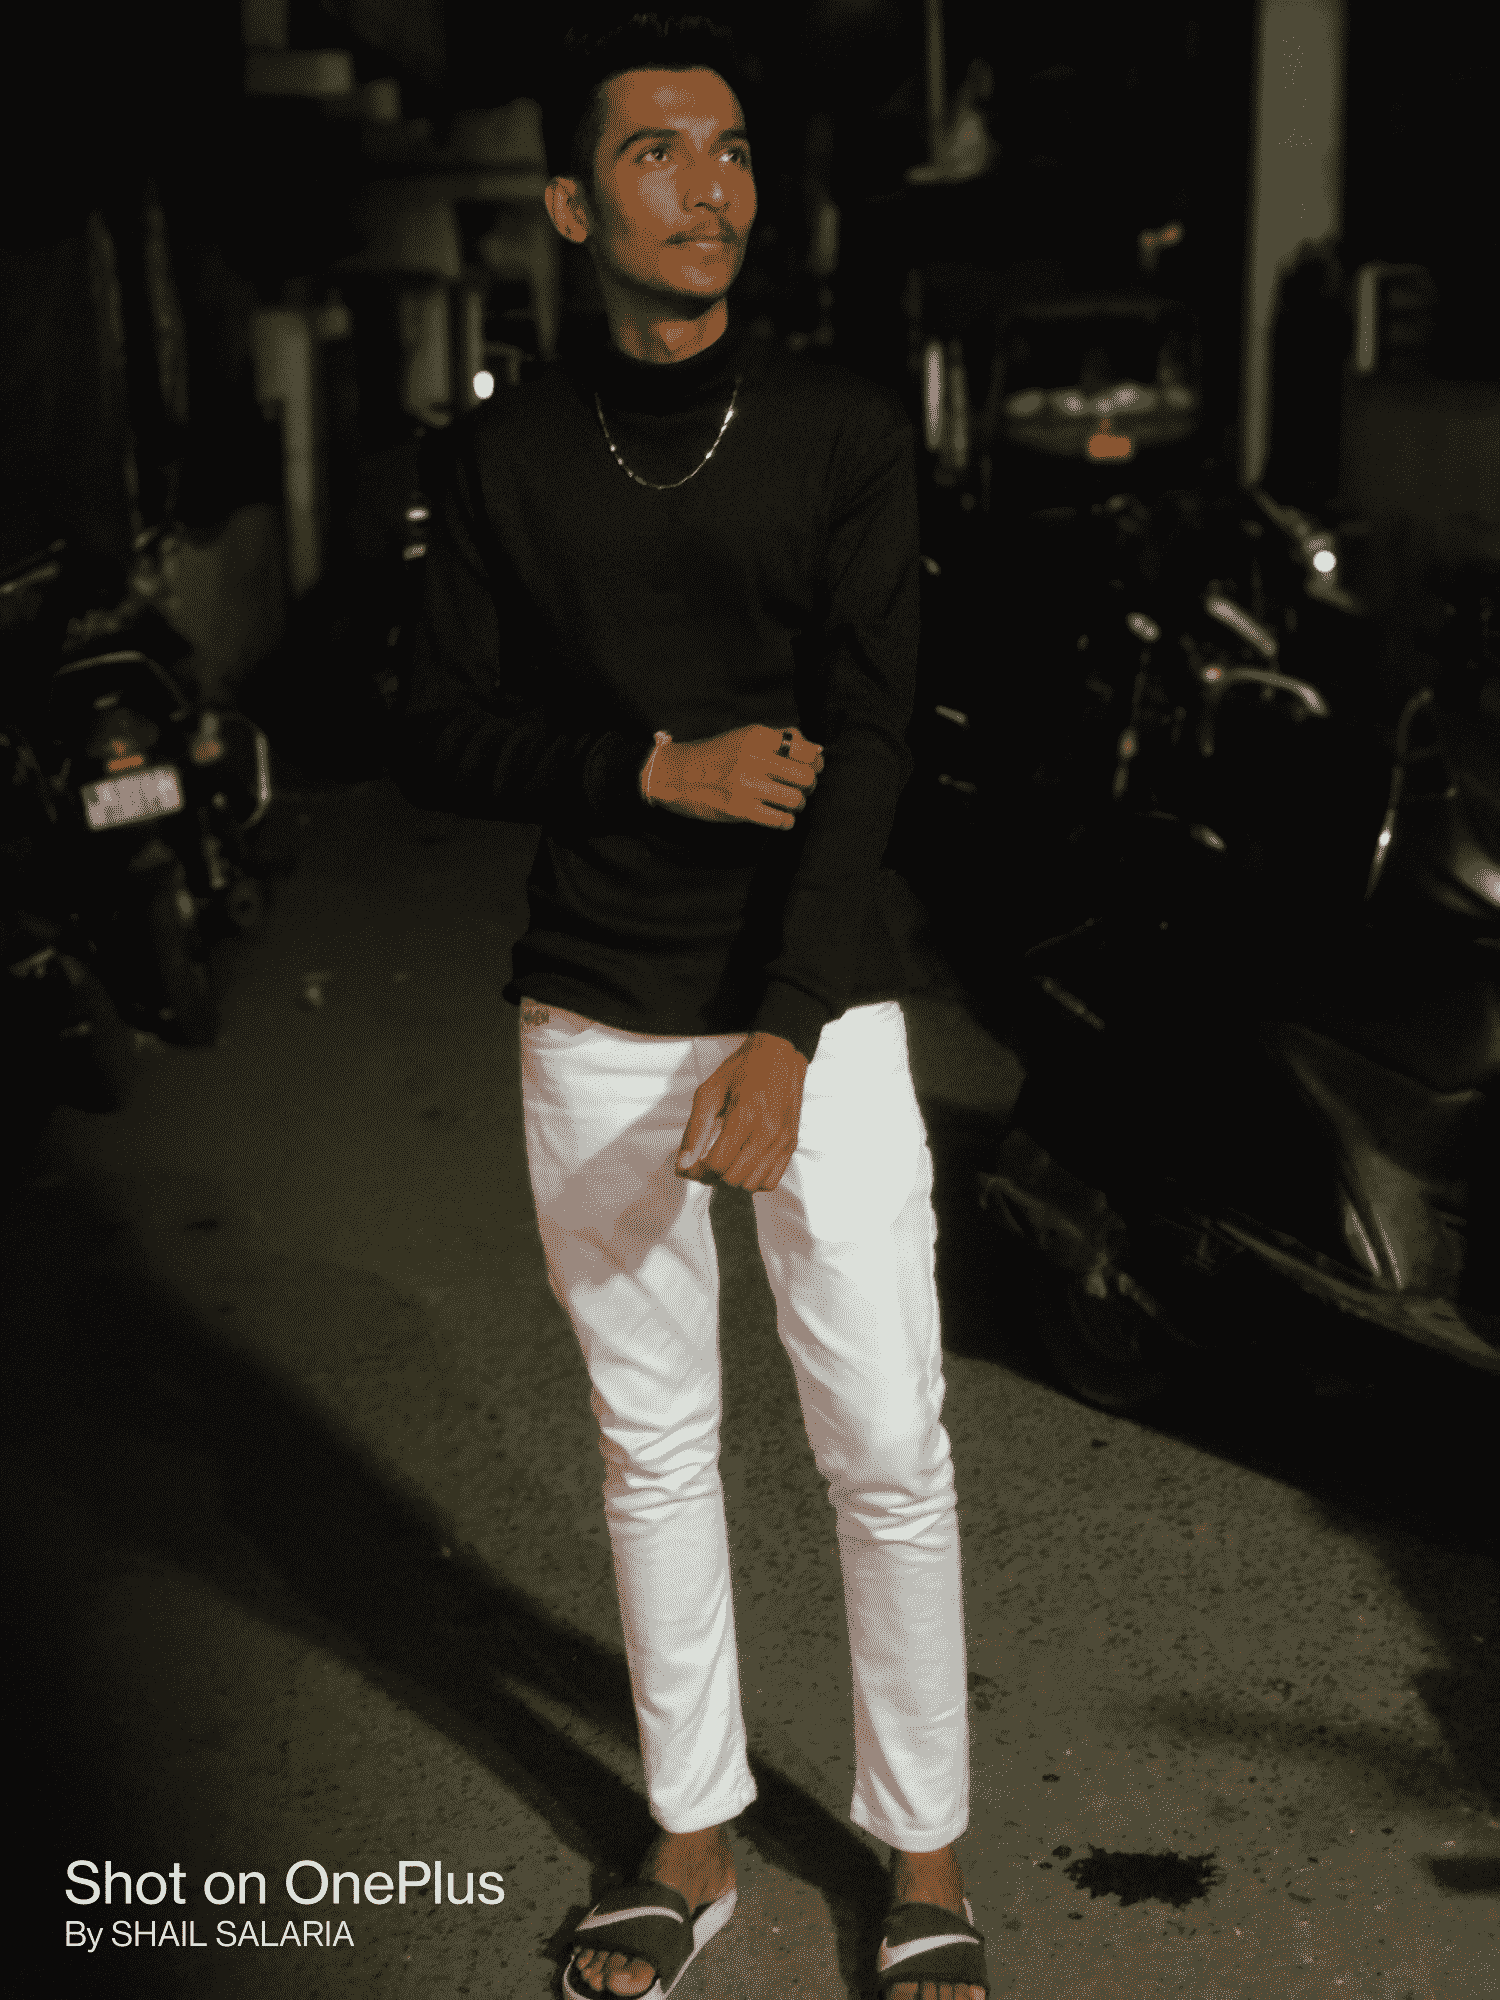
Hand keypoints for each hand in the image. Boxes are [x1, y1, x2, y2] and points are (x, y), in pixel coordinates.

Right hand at [643, 724, 823, 829]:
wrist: (675, 775)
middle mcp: (753, 759)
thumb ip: (779, 739)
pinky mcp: (739, 809)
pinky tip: (780, 818)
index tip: (812, 768)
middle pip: (806, 777)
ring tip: (788, 804)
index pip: (806, 750)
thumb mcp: (744, 737)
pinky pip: (779, 820)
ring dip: (797, 805)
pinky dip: (786, 822)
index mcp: (757, 737)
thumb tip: (815, 749)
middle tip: (801, 789)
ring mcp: (746, 785)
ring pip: (796, 800)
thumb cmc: (715, 756)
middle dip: (809, 786)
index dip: (815, 763)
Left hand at [675, 1032, 808, 1192]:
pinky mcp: (792, 1144)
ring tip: (722, 1164)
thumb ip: (695, 1130)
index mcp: (745, 1116)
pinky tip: (743, 1166)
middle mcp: (768, 1132)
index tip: (687, 1165)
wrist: (780, 1054)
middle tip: (702, 1164)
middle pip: (733, 1178)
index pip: (717, 1164)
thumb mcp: (710, 1092)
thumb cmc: (742, 1069)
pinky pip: (771, 1180)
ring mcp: (783, 1140)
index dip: (696, 1171)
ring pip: (752, 1183)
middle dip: (711, 1177)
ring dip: (731, 1181)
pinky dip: (753, 1181)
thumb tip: (683, 1164)